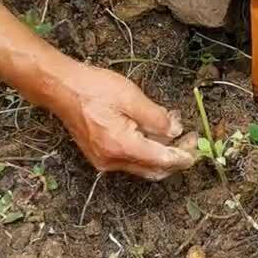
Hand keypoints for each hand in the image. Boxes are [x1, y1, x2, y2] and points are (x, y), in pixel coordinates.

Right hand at [47, 62, 196, 178]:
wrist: (61, 88)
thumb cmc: (93, 88)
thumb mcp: (131, 96)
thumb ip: (156, 117)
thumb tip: (175, 131)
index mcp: (121, 146)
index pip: (161, 159)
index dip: (182, 155)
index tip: (197, 147)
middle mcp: (112, 160)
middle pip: (153, 169)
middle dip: (175, 157)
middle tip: (190, 139)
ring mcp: (104, 160)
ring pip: (142, 166)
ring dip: (161, 153)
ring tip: (175, 131)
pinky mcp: (99, 155)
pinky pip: (129, 159)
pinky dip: (145, 149)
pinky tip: (153, 132)